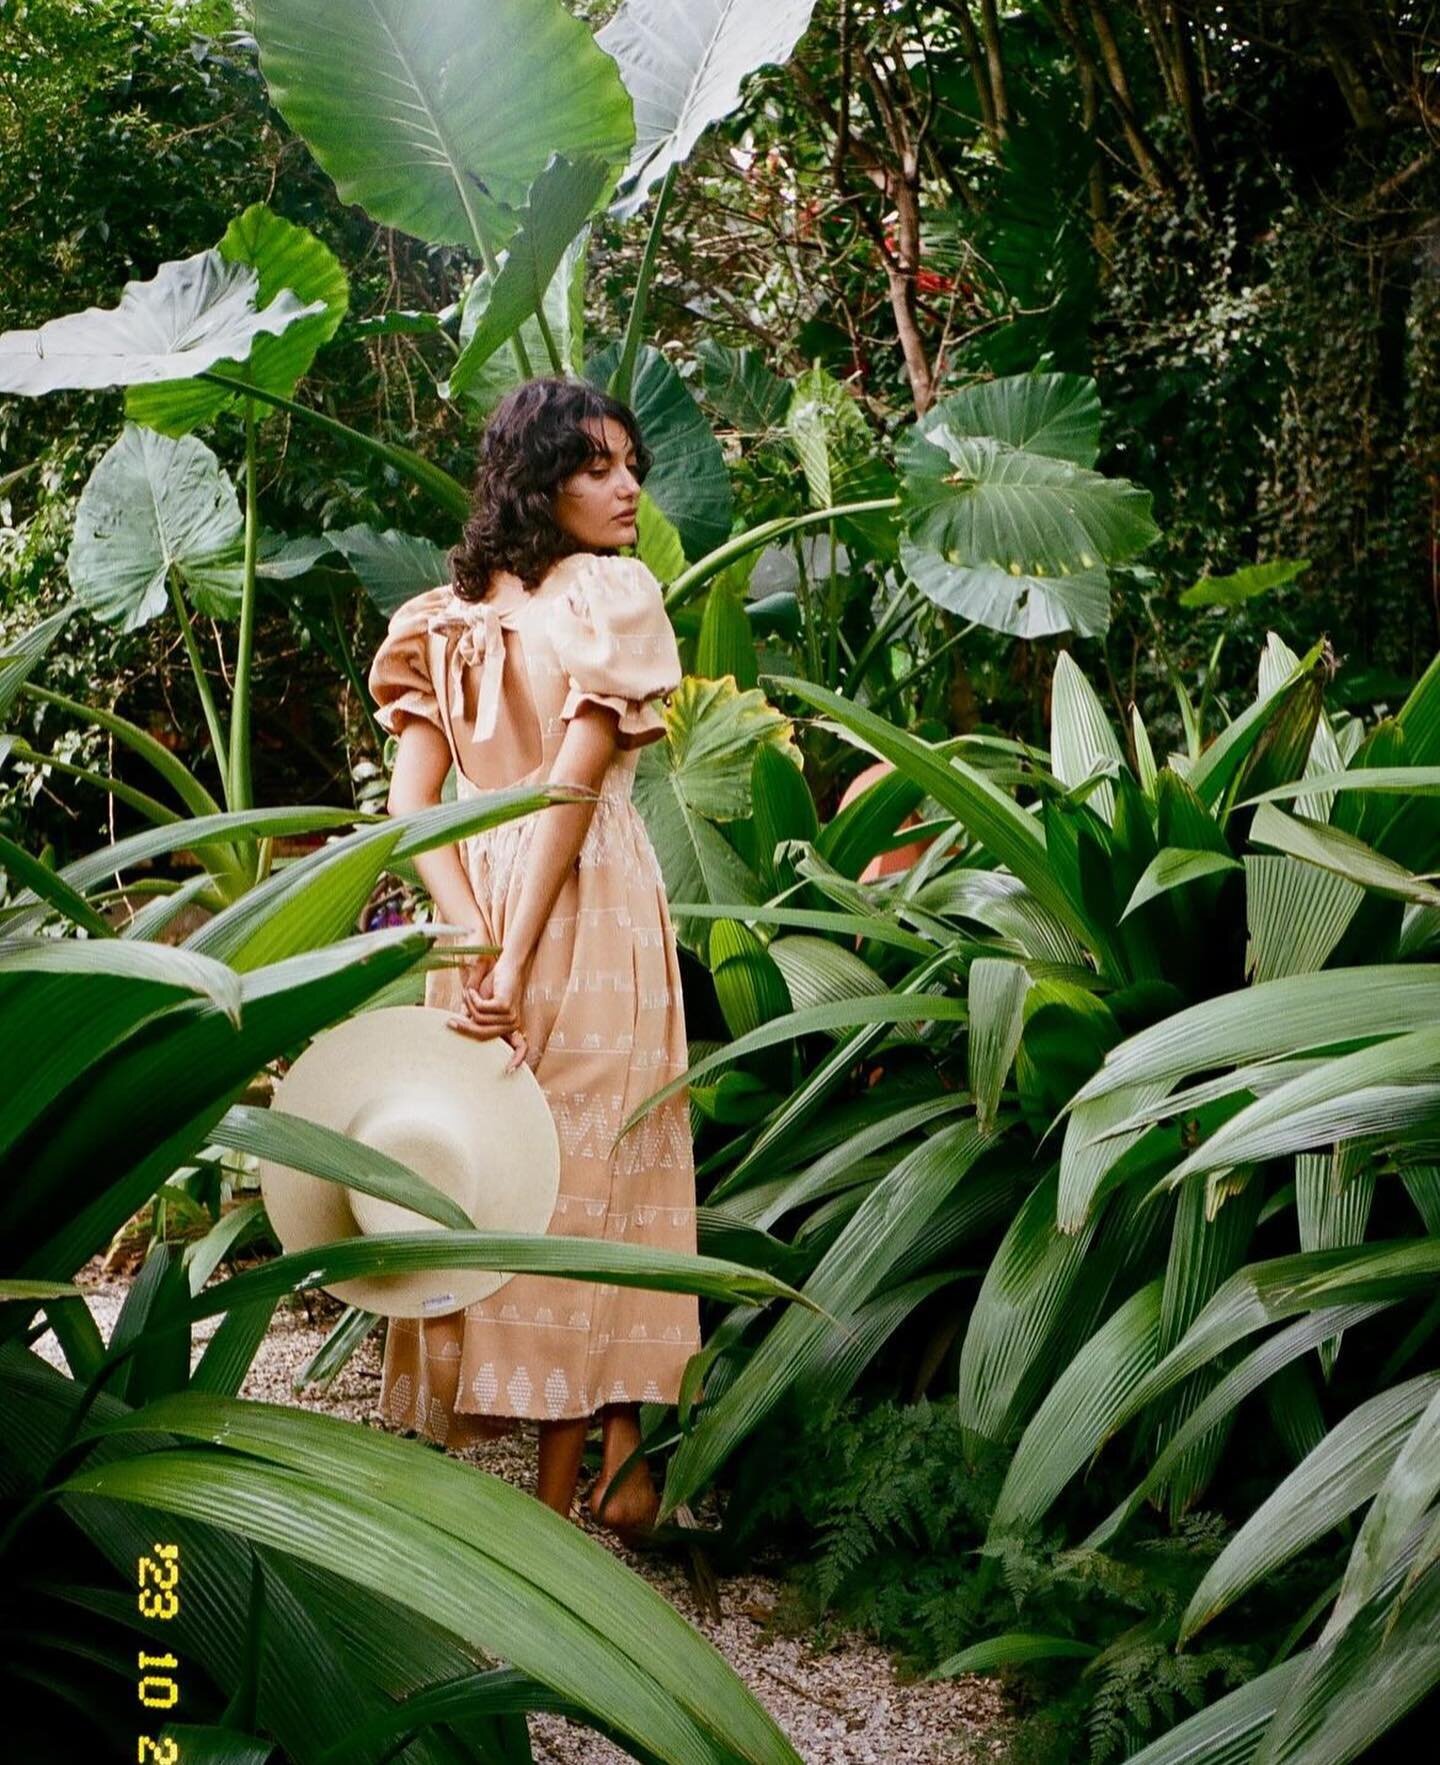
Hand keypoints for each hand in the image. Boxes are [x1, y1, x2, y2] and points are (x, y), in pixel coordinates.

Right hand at [447, 949, 531, 1072]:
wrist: (507, 964)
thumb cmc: (494, 985)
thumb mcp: (483, 1006)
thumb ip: (475, 1020)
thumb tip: (459, 1028)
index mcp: (510, 1027)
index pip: (520, 1048)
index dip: (516, 1060)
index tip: (508, 1072)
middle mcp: (514, 1023)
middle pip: (483, 1035)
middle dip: (464, 1028)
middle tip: (448, 1022)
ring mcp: (511, 1015)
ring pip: (479, 1020)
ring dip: (468, 1005)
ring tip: (468, 993)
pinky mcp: (505, 1005)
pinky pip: (480, 1009)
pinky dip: (472, 998)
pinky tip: (472, 990)